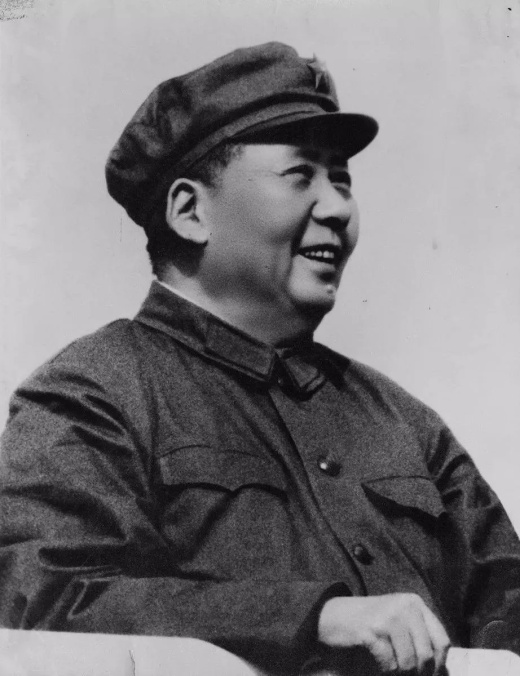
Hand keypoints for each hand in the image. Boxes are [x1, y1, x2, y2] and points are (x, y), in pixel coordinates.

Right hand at [317, 593, 449, 674]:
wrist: (334, 615)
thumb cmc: (369, 623)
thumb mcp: (399, 622)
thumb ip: (419, 638)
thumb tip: (442, 672)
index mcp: (415, 603)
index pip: (442, 641)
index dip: (438, 664)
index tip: (429, 675)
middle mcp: (405, 606)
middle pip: (426, 655)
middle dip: (419, 674)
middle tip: (406, 675)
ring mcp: (388, 617)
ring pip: (409, 662)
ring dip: (400, 674)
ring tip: (391, 669)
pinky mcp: (372, 630)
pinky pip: (389, 663)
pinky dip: (384, 670)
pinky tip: (377, 664)